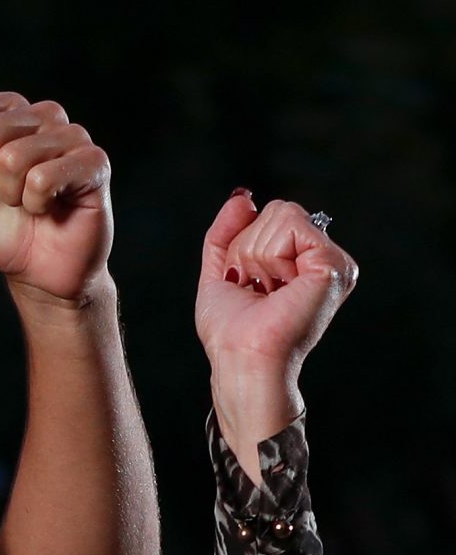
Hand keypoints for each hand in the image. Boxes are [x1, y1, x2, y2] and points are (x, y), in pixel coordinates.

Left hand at [0, 94, 112, 305]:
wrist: (37, 270)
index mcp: (4, 111)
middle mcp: (41, 114)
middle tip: (6, 194)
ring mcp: (72, 134)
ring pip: (13, 158)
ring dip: (11, 195)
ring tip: (28, 201)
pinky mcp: (94, 161)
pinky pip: (42, 178)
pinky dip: (35, 204)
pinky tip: (50, 207)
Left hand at [195, 192, 355, 471]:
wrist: (241, 359)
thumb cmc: (231, 331)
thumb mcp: (220, 270)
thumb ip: (227, 232)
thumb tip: (243, 195)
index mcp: (303, 261)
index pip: (268, 217)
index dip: (242, 247)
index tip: (247, 282)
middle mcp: (323, 259)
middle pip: (275, 211)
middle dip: (249, 247)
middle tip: (257, 287)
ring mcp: (332, 262)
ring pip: (281, 213)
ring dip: (256, 254)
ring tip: (267, 290)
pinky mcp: (333, 265)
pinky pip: (291, 224)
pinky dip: (270, 255)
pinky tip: (278, 286)